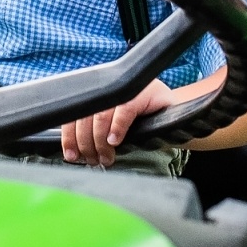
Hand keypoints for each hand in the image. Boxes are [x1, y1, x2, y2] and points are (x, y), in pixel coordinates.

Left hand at [61, 78, 176, 167]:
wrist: (176, 116)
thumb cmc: (142, 124)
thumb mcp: (114, 128)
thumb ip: (94, 133)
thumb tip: (73, 153)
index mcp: (98, 93)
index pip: (74, 112)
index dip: (70, 136)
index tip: (71, 156)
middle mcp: (110, 86)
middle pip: (85, 115)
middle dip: (86, 143)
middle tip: (93, 160)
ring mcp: (127, 88)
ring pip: (101, 114)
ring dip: (100, 141)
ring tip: (105, 158)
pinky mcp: (144, 92)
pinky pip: (124, 110)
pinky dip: (117, 128)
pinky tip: (115, 141)